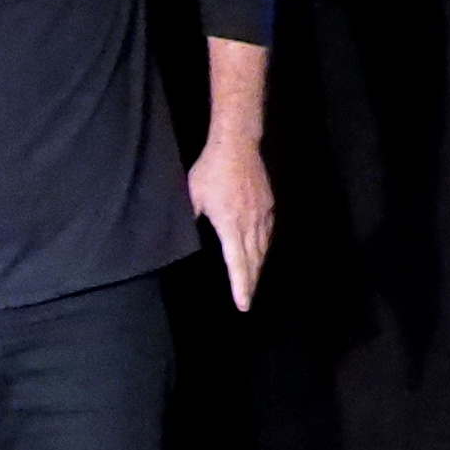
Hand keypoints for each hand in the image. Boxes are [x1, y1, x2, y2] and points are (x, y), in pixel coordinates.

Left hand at [190, 136, 272, 311]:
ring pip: (262, 249)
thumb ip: (190, 219)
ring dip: (258, 269)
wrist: (237, 145)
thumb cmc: (211, 170)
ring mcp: (262, 214)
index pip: (237, 262)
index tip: (243, 303)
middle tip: (248, 302)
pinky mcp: (268, 206)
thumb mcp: (192, 197)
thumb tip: (181, 239)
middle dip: (250, 283)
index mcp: (230, 224)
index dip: (240, 285)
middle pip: (253, 261)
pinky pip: (267, 234)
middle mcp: (250, 223)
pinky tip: (260, 256)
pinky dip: (264, 250)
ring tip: (253, 284)